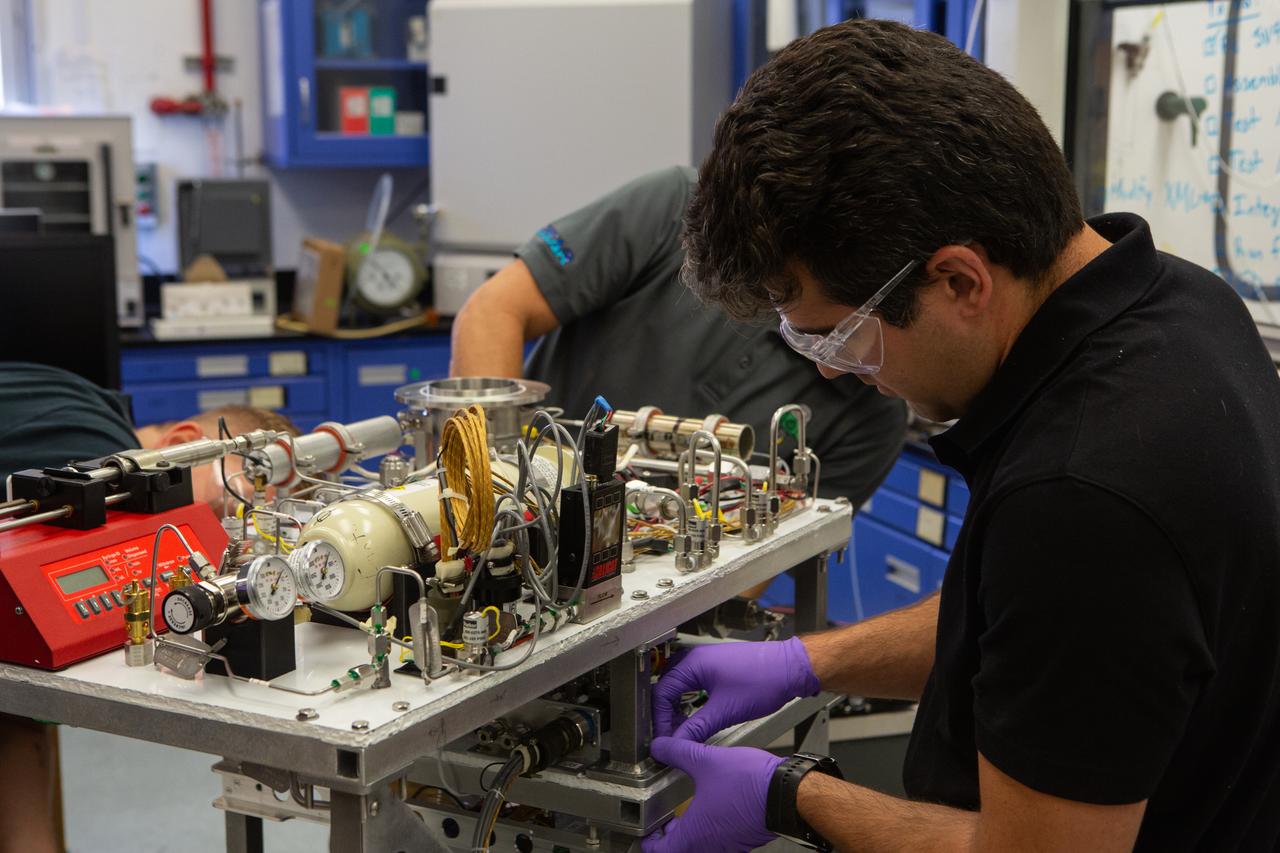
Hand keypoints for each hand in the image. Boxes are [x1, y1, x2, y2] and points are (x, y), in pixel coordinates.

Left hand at [641, 737, 782, 852]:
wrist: (788, 793)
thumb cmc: (751, 785)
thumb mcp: (706, 760)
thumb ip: (679, 752)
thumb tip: (660, 747)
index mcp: (695, 834)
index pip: (660, 852)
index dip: (649, 842)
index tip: (647, 832)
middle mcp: (711, 845)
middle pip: (681, 850)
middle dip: (670, 837)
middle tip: (665, 822)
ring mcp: (729, 844)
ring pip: (702, 846)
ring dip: (692, 833)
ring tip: (688, 813)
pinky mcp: (744, 838)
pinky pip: (721, 841)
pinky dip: (712, 829)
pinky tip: (715, 807)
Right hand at [652, 637, 819, 741]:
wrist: (791, 668)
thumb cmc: (764, 680)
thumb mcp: (725, 711)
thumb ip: (697, 728)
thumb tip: (678, 741)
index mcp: (693, 664)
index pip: (662, 693)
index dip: (660, 719)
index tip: (664, 738)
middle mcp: (697, 659)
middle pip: (668, 688)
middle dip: (667, 714)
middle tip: (671, 735)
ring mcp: (709, 661)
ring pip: (682, 687)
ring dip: (679, 708)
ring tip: (684, 729)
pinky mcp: (719, 667)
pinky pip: (695, 684)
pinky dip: (691, 701)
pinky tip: (698, 716)